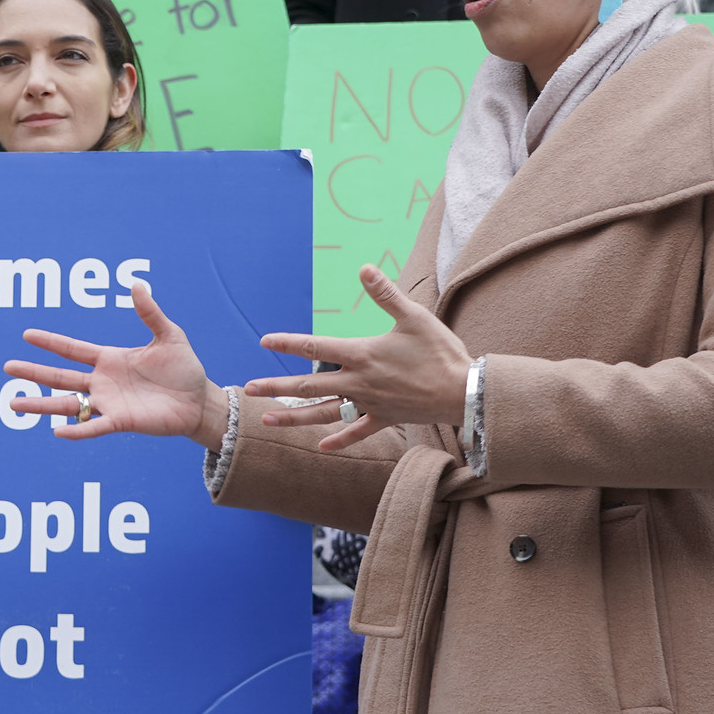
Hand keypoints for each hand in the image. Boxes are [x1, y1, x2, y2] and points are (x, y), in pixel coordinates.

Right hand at [3, 281, 230, 449]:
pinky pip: (93, 427)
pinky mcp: (120, 422)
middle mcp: (102, 382)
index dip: (50, 342)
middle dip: (33, 372)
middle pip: (59, 376)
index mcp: (109, 359)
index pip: (72, 349)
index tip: (26, 335)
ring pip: (67, 404)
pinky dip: (76, 430)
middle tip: (7, 367)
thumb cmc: (184, 369)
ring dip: (40, 404)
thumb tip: (135, 284)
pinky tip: (56, 431)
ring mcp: (108, 403)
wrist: (200, 401)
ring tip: (13, 403)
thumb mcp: (169, 335)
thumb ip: (149, 313)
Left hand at [241, 264, 470, 451]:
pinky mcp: (385, 418)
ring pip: (324, 414)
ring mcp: (370, 403)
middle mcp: (359, 382)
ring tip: (267, 421)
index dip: (288, 343)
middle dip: (276, 388)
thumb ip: (385, 293)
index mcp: (362, 354)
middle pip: (309, 387)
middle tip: (248, 390)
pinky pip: (357, 431)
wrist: (465, 392)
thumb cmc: (441, 351)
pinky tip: (322, 446)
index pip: (315, 347)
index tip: (264, 341)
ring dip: (294, 418)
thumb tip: (364, 268)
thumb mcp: (414, 316)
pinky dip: (339, 439)